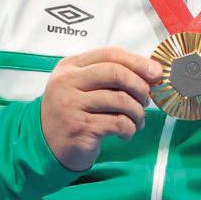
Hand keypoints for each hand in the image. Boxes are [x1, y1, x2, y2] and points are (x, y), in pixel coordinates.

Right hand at [41, 47, 162, 171]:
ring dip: (137, 112)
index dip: (138, 62)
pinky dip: (130, 129)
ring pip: (120, 100)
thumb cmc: (72, 112)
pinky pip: (117, 123)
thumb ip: (109, 76)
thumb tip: (151, 71)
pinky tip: (126, 133)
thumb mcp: (83, 86)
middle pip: (116, 73)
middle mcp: (67, 82)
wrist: (44, 145)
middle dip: (139, 86)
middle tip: (146, 99)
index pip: (110, 55)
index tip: (156, 72)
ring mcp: (71, 105)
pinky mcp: (79, 128)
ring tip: (137, 120)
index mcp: (70, 66)